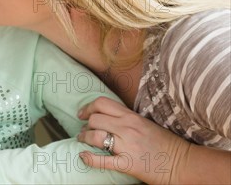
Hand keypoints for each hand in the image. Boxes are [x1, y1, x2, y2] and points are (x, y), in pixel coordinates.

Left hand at [76, 96, 190, 184]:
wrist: (184, 163)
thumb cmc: (166, 144)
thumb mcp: (145, 123)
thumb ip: (127, 118)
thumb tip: (108, 117)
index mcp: (132, 117)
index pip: (102, 103)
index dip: (88, 107)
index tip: (82, 113)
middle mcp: (128, 128)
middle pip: (95, 119)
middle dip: (85, 124)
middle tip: (82, 130)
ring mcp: (127, 146)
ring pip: (95, 136)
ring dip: (84, 138)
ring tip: (82, 140)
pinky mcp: (128, 164)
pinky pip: (103, 160)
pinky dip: (89, 159)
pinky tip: (83, 157)